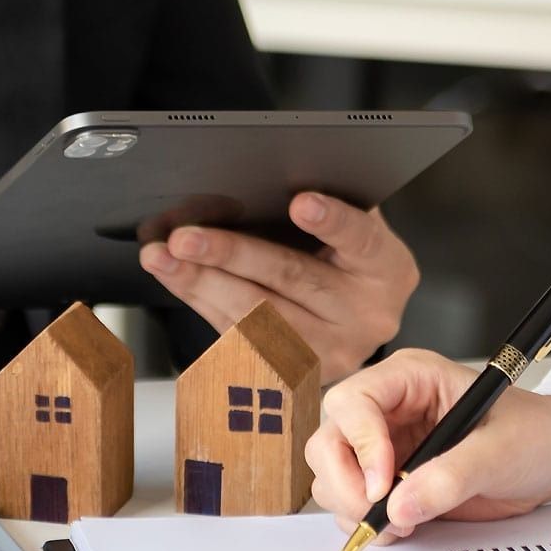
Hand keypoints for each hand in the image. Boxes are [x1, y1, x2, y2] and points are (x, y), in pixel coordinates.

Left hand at [139, 192, 417, 382]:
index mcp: (387, 269)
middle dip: (232, 255)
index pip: (361, 240)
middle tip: (186, 237)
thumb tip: (264, 178)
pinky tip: (176, 278)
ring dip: (201, 284)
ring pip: (257, 316)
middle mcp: (365, 316)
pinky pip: (238, 335)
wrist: (362, 317)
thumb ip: (329, 206)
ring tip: (163, 256)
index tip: (300, 203)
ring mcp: (331, 351)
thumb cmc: (350, 260)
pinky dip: (201, 301)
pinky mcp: (294, 372)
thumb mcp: (355, 228)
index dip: (332, 222)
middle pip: (293, 280)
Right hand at [305, 348, 550, 540]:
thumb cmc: (538, 435)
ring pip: (332, 477)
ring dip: (355, 509)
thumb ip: (451, 478)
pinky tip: (404, 527)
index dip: (360, 444)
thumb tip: (400, 506)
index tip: (383, 484)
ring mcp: (384, 447)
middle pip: (328, 442)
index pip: (353, 403)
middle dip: (346, 485)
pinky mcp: (389, 482)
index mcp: (409, 380)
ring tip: (404, 523)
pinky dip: (367, 523)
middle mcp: (387, 410)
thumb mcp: (501, 452)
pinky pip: (353, 504)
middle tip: (382, 516)